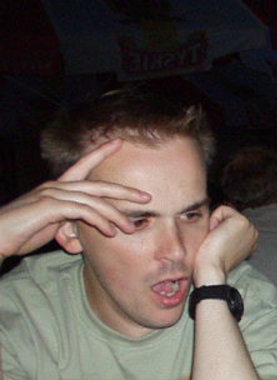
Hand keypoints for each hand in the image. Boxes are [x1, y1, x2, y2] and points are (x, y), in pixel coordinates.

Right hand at [0, 139, 149, 260]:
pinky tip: (109, 232)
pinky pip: (83, 211)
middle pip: (98, 185)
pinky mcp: (50, 206)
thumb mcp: (52, 225)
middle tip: (147, 197)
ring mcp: (52, 194)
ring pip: (94, 201)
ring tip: (131, 229)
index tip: (118, 142)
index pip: (82, 165)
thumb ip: (70, 221)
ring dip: (116, 216)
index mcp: (58, 187)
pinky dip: (100, 222)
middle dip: (124, 191)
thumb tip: (89, 228)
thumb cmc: (22, 232)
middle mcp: (56, 186)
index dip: (100, 153)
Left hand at [192, 205, 257, 284]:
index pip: (232, 223)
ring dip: (217, 224)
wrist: (212, 267)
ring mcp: (250, 227)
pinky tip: (216, 234)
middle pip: (229, 216)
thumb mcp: (225, 245)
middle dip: (219, 225)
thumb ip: (228, 234)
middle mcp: (253, 233)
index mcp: (250, 240)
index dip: (220, 230)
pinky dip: (214, 220)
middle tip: (218, 242)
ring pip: (226, 212)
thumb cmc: (213, 260)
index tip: (220, 245)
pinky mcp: (242, 221)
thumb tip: (220, 223)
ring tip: (217, 239)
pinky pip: (222, 209)